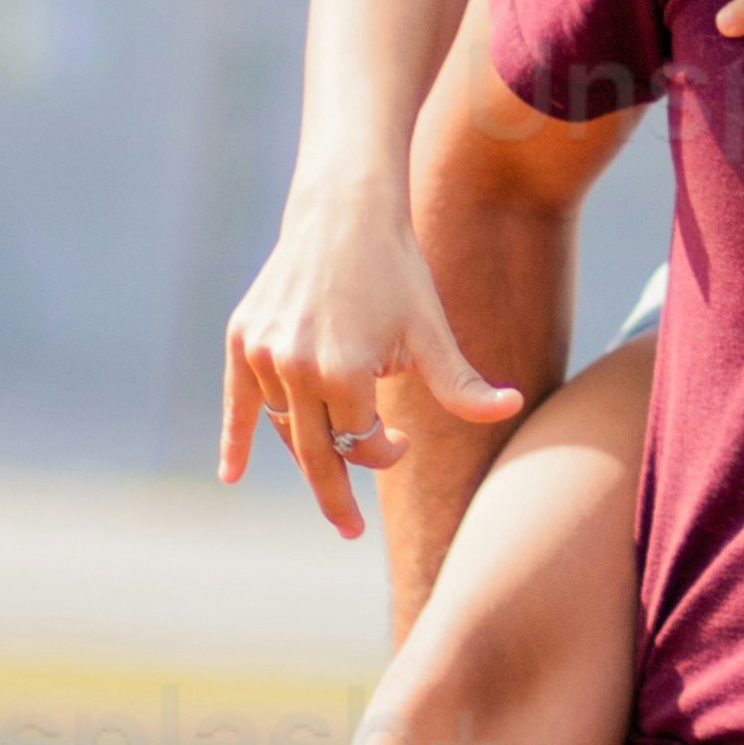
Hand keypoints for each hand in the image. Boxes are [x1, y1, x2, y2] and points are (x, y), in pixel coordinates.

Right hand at [216, 177, 522, 544]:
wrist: (344, 213)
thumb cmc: (397, 273)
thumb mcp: (432, 333)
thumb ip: (462, 385)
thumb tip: (512, 407)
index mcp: (345, 374)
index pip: (363, 443)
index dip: (386, 452)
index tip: (403, 442)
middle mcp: (296, 368)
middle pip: (317, 453)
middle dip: (336, 496)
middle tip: (350, 530)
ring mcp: (264, 355)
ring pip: (285, 427)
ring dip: (308, 449)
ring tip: (327, 465)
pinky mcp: (242, 340)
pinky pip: (239, 403)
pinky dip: (237, 439)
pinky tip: (231, 474)